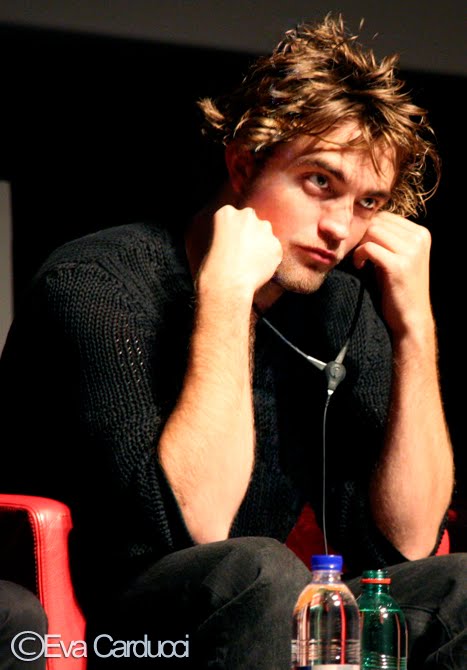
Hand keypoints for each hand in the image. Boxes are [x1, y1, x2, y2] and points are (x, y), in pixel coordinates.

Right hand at [198, 204, 282, 298]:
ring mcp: (263, 229)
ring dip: (261, 245)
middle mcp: (247, 215)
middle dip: (250, 233)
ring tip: (249, 263)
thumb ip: (229, 234)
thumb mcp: (213, 243)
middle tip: (242, 253)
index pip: (234, 216)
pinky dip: (268, 259)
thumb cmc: (214, 268)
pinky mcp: (276, 244)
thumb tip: (243, 240)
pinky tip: (257, 269)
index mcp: (226, 213)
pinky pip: (273, 250)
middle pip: (252, 221)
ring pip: (265, 234)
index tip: (231, 244)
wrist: (227, 284)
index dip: (233, 232)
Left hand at [352, 211, 433, 336]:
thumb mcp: (397, 257)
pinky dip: (359, 255)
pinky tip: (359, 267)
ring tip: (359, 261)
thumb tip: (361, 220)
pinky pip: (369, 247)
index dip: (368, 229)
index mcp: (421, 233)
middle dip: (361, 236)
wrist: (411, 319)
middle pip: (377, 221)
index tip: (362, 247)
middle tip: (356, 254)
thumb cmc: (398, 288)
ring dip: (359, 245)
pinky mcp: (399, 265)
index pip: (386, 216)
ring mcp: (411, 251)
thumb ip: (387, 238)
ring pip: (372, 231)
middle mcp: (419, 238)